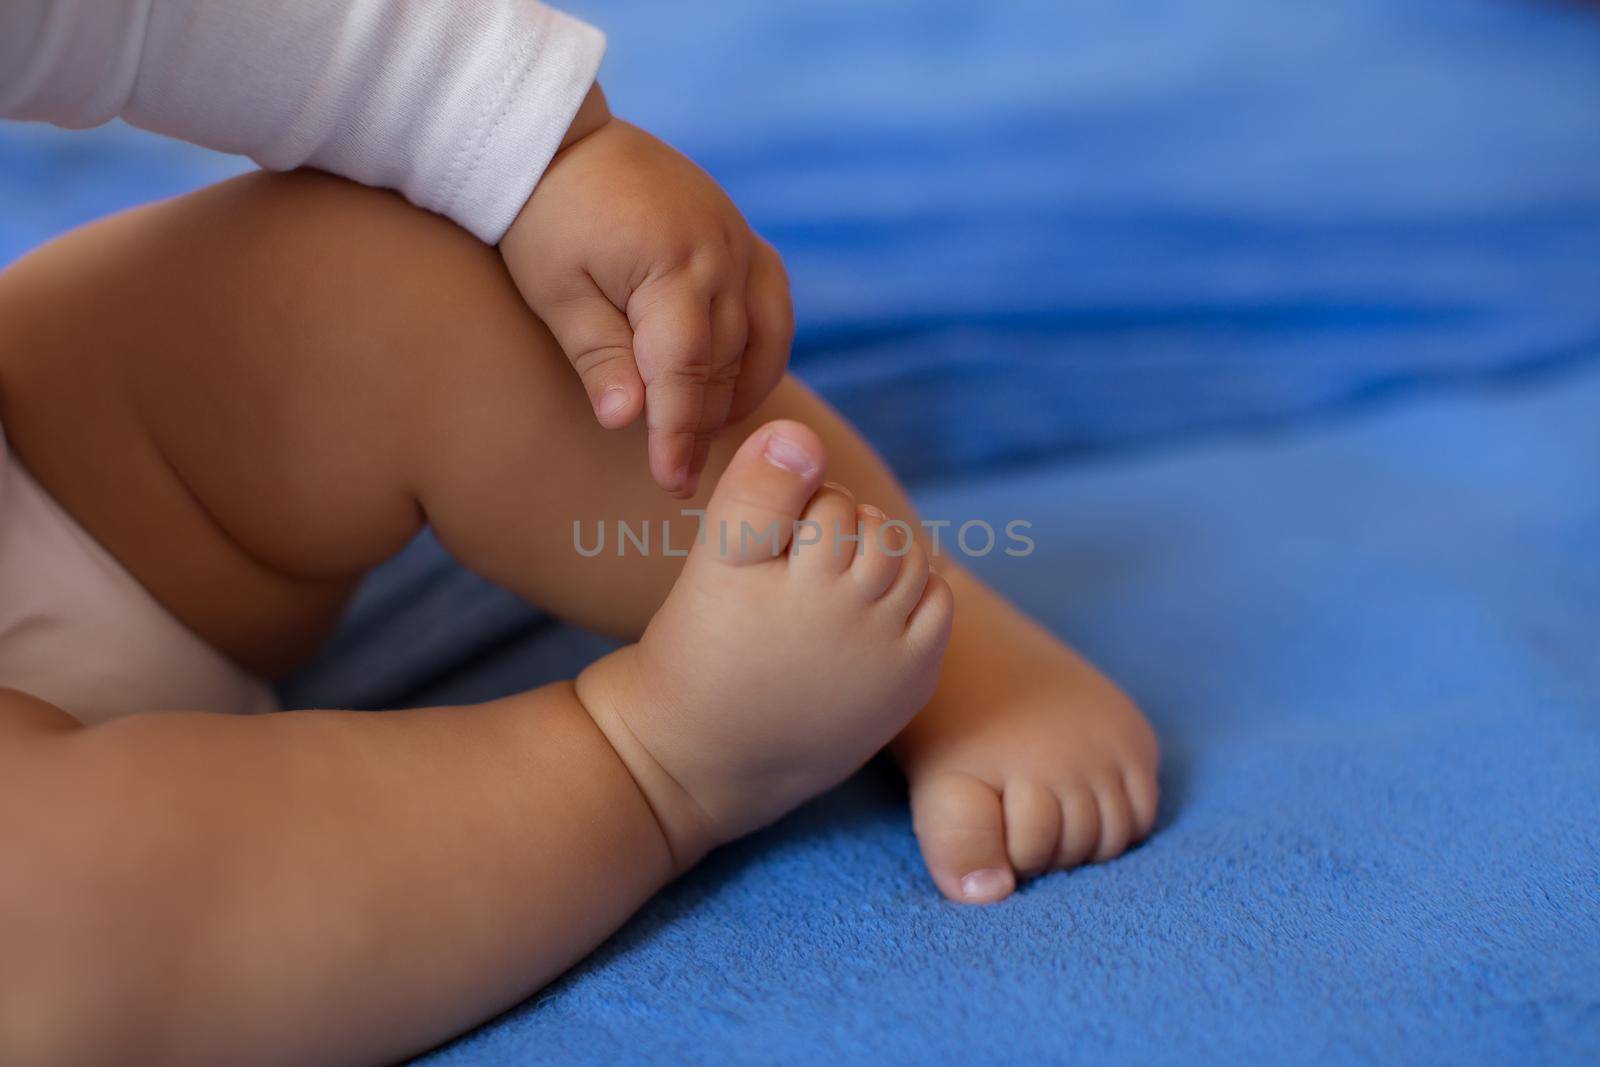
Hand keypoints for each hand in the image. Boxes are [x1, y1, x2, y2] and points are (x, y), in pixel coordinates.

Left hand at [501, 85, 794, 495]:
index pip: (687, 372)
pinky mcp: (744, 237)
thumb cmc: (547, 220)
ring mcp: (741, 241)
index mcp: (673, 265)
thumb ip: (597, 357)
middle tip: (678, 473)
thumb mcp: (556, 292)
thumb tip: (626, 421)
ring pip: (762, 340)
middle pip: (728, 363)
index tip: (671, 482)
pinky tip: (732, 382)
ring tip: (702, 432)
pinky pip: (774, 307)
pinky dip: (761, 352)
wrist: (562, 143)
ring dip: (737, 393)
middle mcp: (723, 253)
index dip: (679, 433)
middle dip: (703, 422)